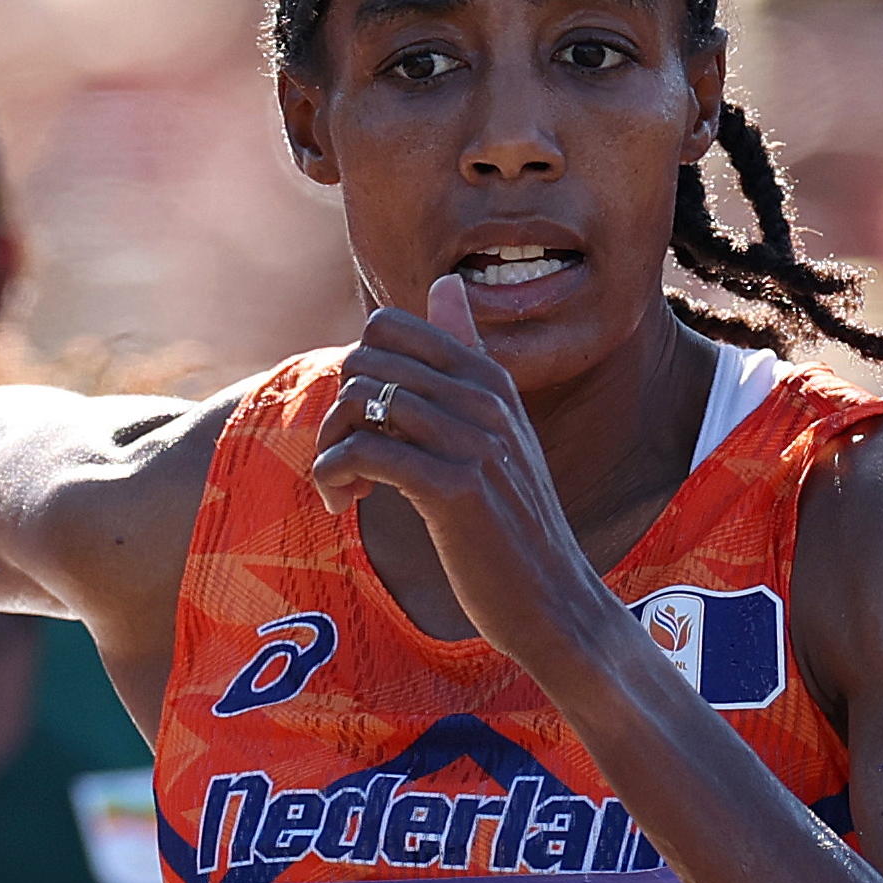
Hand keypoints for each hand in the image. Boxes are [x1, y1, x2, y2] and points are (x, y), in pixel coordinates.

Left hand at [308, 274, 623, 678]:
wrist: (552, 599)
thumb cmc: (512, 522)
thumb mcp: (498, 429)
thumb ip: (468, 356)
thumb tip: (447, 282)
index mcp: (489, 377)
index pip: (389, 327)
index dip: (359, 371)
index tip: (368, 424)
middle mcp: (484, 398)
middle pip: (363, 362)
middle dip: (337, 414)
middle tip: (346, 464)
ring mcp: (472, 441)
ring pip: (357, 403)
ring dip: (330, 450)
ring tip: (345, 489)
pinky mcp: (454, 489)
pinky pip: (361, 454)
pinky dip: (333, 478)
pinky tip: (346, 505)